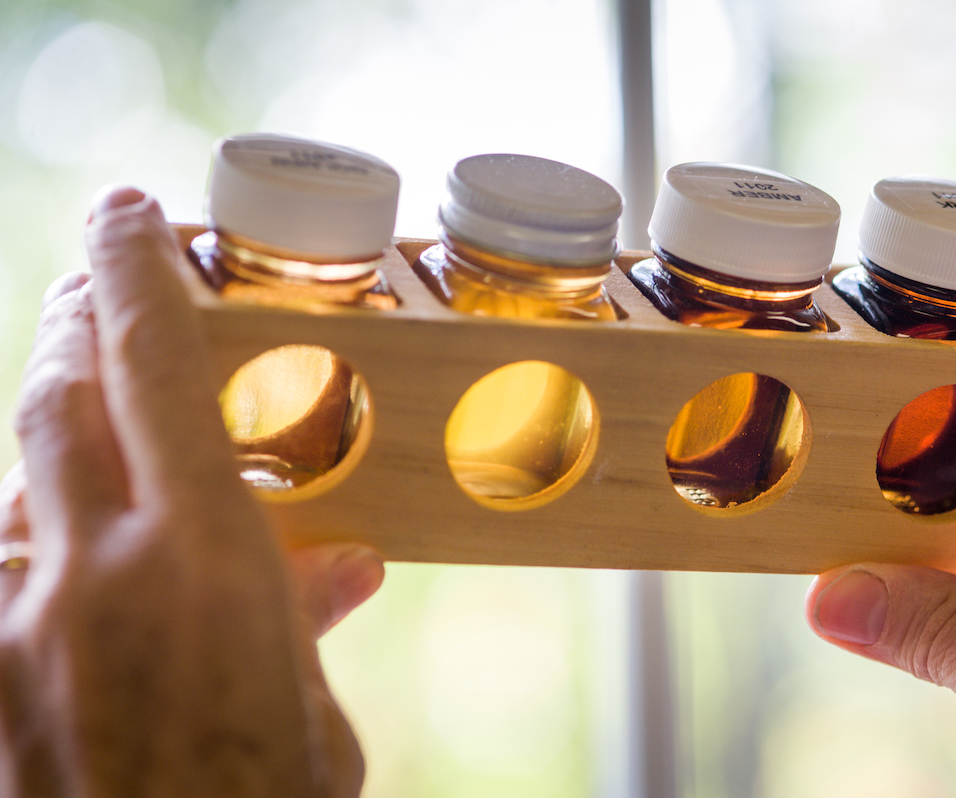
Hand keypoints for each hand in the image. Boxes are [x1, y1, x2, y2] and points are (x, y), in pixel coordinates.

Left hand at [0, 186, 382, 795]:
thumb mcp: (316, 724)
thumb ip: (306, 627)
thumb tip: (338, 569)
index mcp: (209, 561)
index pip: (154, 362)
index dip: (136, 267)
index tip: (131, 209)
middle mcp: (94, 576)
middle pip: (54, 395)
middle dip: (72, 324)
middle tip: (95, 290)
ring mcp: (17, 634)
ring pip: (9, 481)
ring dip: (46, 435)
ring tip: (81, 412)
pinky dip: (24, 547)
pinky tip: (52, 549)